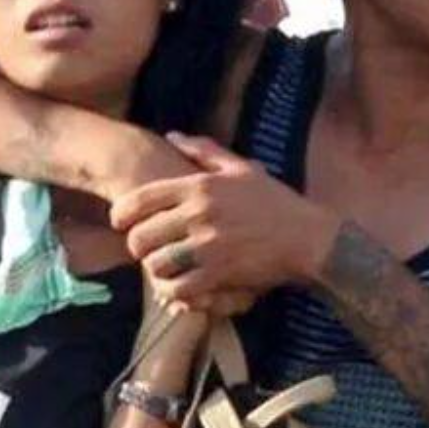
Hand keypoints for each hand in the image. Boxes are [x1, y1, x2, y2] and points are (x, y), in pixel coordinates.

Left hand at [111, 135, 339, 308]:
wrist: (308, 237)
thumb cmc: (275, 202)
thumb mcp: (241, 168)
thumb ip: (203, 151)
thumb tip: (172, 135)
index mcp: (199, 186)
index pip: (140, 199)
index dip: (120, 214)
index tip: (121, 223)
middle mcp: (199, 213)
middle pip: (141, 236)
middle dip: (137, 246)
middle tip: (146, 250)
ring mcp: (209, 245)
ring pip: (156, 264)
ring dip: (156, 270)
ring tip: (163, 268)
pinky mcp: (220, 272)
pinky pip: (179, 287)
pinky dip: (174, 292)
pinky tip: (180, 288)